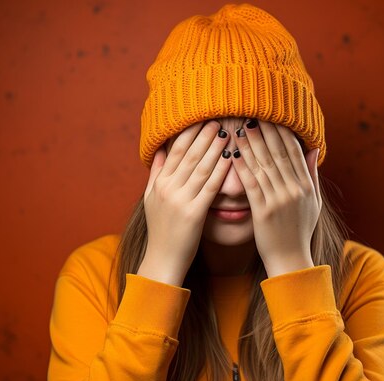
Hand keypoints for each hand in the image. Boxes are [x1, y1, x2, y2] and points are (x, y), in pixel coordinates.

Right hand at [138, 120, 231, 285]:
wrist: (163, 260)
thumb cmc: (161, 230)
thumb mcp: (151, 200)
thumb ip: (156, 173)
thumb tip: (159, 149)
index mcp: (159, 183)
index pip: (174, 150)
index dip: (189, 132)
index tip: (200, 117)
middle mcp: (167, 188)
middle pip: (188, 155)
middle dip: (203, 135)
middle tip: (217, 117)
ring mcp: (180, 200)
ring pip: (200, 167)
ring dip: (215, 148)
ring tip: (227, 132)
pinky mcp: (194, 214)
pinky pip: (210, 187)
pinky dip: (221, 171)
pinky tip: (232, 159)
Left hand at [231, 119, 320, 276]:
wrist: (291, 260)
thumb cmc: (300, 231)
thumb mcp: (313, 202)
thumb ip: (311, 175)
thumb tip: (314, 148)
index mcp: (306, 186)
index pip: (293, 151)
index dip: (281, 131)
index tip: (270, 115)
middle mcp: (294, 190)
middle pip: (277, 154)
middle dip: (264, 131)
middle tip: (251, 112)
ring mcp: (279, 201)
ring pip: (263, 166)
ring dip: (250, 144)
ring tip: (239, 126)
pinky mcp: (263, 213)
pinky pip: (251, 185)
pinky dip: (243, 167)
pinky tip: (234, 153)